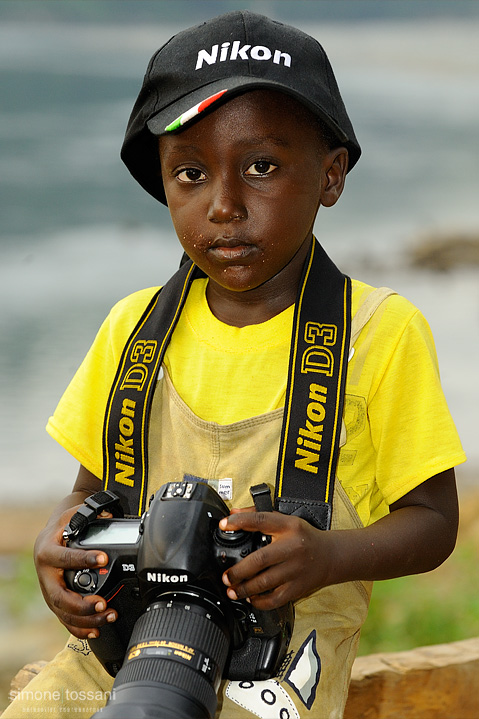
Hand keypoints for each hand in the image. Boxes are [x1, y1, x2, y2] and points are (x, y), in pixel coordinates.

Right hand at [34, 505, 117, 638]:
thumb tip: (109, 515)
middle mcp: (45, 575)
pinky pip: (65, 620)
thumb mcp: (72, 516)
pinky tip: (96, 630)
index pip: (65, 558)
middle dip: (82, 604)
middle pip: (59, 596)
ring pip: (63, 613)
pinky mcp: (55, 602)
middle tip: (103, 603)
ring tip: (107, 616)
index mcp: (47, 552)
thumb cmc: (62, 528)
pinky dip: (79, 628)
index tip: (103, 558)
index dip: (83, 559)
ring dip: (85, 619)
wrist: (49, 538)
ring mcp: (49, 591)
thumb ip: (89, 515)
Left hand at [219, 509, 329, 610]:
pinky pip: (276, 599)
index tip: (224, 525)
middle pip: (261, 559)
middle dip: (239, 570)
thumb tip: (233, 516)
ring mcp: (296, 569)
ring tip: (232, 590)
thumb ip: (259, 516)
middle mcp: (292, 547)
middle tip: (226, 576)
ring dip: (245, 589)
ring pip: (266, 582)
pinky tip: (251, 599)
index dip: (241, 522)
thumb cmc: (304, 537)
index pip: (261, 520)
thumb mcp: (286, 520)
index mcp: (288, 527)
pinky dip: (260, 602)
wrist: (331, 556)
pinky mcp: (298, 587)